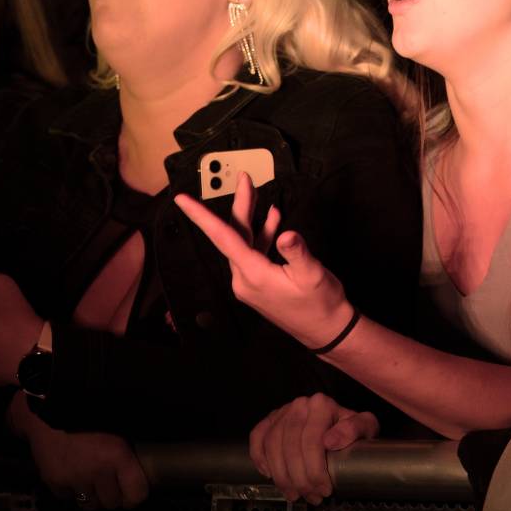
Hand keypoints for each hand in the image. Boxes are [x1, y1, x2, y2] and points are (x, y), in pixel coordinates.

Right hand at [24, 416, 148, 509]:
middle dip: (111, 494)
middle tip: (107, 478)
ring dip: (91, 495)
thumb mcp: (117, 426)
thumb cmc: (88, 412)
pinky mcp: (54, 481)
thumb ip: (127, 451)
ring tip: (88, 476)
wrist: (49, 407)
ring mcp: (74, 479)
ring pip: (89, 505)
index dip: (135, 494)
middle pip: (112, 503)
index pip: (136, 494)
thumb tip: (141, 470)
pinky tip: (70, 472)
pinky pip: (68, 497)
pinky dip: (70, 489)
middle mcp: (97, 471)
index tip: (132, 488)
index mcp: (117, 455)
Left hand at [174, 172, 352, 349]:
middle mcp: (245, 279)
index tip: (182, 200)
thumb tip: (287, 235)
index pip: (222, 237)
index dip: (200, 216)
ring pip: (243, 243)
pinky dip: (260, 235)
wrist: (327, 331)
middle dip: (240, 205)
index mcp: (253, 275)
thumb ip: (297, 252)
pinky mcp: (257, 284)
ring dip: (251, 218)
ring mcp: (249, 283)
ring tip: (256, 192)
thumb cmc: (321, 304)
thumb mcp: (313, 275)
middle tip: (243, 179)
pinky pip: (252, 253)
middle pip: (234, 235)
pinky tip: (272, 220)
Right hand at [249, 393, 378, 503]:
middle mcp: (299, 405)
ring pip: (272, 445)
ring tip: (293, 494)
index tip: (324, 490)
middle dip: (299, 478)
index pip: (311, 441)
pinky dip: (259, 457)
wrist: (340, 421)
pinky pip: (257, 436)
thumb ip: (355, 429)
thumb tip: (331, 441)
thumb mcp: (365, 426)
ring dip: (281, 475)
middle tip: (311, 497)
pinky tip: (269, 474)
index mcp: (321, 404)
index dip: (315, 470)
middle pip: (290, 446)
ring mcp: (282, 412)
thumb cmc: (352, 428)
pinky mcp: (270, 420)